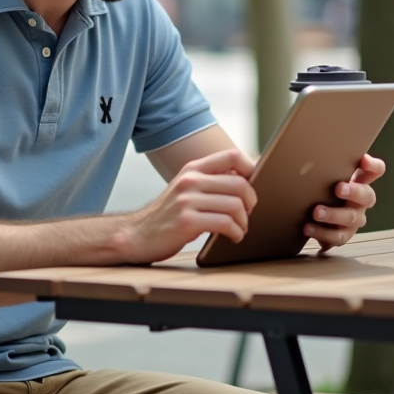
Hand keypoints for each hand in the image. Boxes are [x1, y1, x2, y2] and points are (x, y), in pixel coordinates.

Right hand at [120, 149, 256, 262]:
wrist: (136, 235)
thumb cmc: (168, 215)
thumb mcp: (186, 189)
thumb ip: (210, 181)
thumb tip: (248, 178)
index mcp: (193, 168)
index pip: (232, 155)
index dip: (252, 168)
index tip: (256, 185)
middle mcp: (190, 180)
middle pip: (240, 183)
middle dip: (252, 202)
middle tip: (248, 213)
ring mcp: (187, 200)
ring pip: (235, 205)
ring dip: (244, 222)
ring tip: (240, 229)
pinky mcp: (187, 222)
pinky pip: (225, 223)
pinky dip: (236, 232)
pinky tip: (233, 237)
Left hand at [305, 154, 384, 251]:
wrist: (315, 218)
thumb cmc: (323, 190)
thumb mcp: (327, 177)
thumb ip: (326, 166)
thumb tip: (306, 154)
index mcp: (360, 183)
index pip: (376, 171)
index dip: (373, 166)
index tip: (364, 160)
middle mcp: (361, 202)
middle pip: (366, 196)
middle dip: (353, 192)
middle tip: (339, 188)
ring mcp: (354, 220)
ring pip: (350, 218)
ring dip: (333, 215)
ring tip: (316, 212)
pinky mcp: (343, 235)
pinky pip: (337, 237)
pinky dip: (322, 233)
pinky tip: (309, 228)